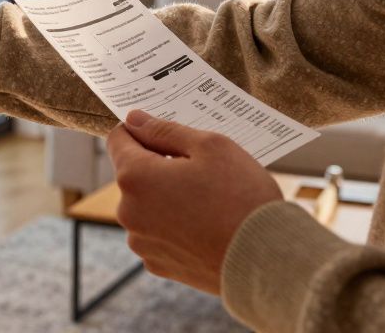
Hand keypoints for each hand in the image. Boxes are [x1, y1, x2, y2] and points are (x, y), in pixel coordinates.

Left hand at [107, 110, 282, 294]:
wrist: (266, 261)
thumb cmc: (241, 199)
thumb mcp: (210, 147)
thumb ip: (165, 130)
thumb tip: (134, 120)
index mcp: (136, 177)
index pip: (118, 140)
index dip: (141, 131)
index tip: (165, 135)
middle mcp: (128, 211)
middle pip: (134, 175)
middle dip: (159, 167)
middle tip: (201, 172)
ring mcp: (141, 241)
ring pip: (146, 205)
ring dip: (166, 198)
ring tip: (208, 203)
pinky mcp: (157, 264)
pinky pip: (158, 233)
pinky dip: (175, 227)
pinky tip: (205, 228)